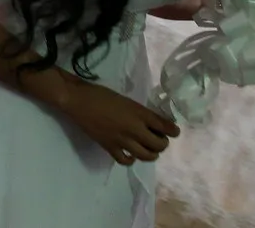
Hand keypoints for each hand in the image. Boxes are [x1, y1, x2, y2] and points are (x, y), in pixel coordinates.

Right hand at [62, 80, 179, 165]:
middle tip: (160, 140)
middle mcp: (134, 129)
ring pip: (145, 155)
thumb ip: (141, 112)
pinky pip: (126, 160)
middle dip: (163, 144)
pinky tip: (132, 155)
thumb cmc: (102, 95)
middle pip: (158, 144)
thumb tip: (154, 121)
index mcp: (139, 113)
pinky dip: (132, 160)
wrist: (79, 101)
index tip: (175, 132)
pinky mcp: (109, 147)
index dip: (173, 131)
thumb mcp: (127, 100)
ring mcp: (122, 140)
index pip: (164, 126)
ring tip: (150, 150)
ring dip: (151, 154)